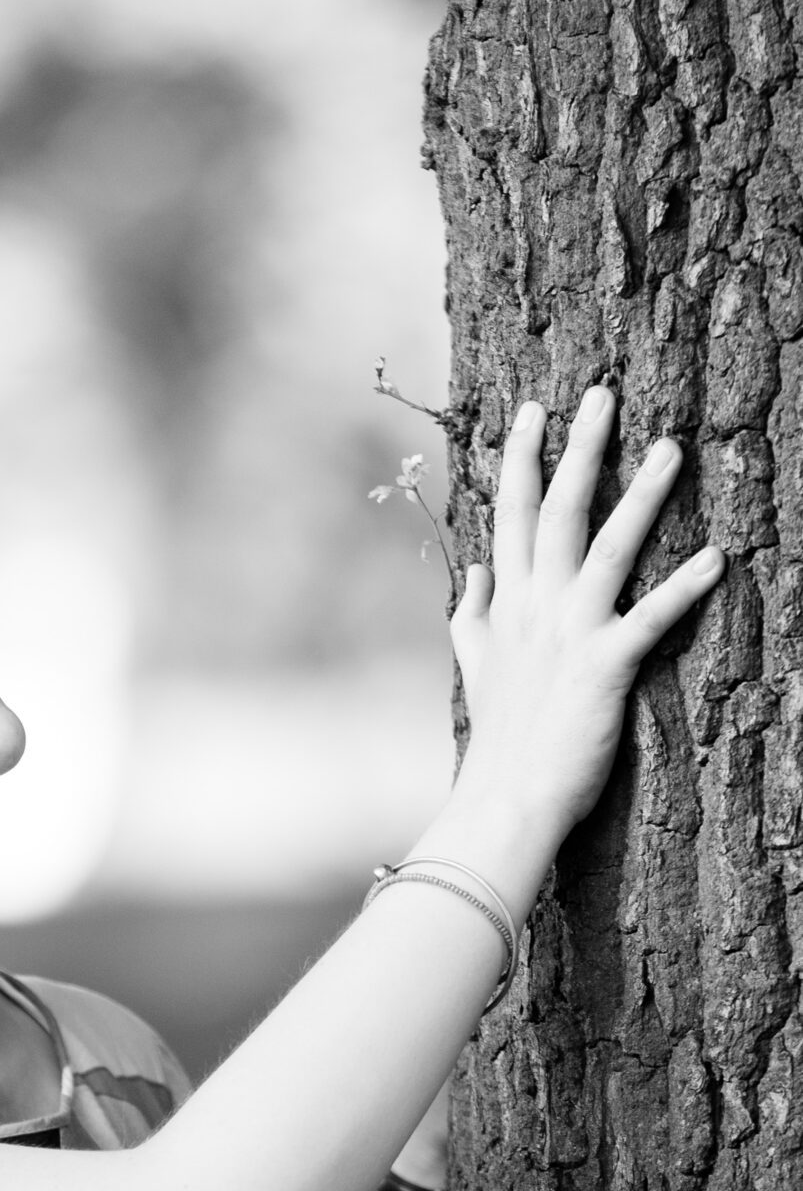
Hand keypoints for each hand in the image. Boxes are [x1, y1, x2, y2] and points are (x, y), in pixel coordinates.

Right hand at [449, 386, 722, 838]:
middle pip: (559, 510)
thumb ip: (472, 612)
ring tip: (673, 447)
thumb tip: (475, 569)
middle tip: (601, 395)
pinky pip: (650, 617)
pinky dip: (684, 586)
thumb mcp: (475, 664)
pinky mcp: (605, 665)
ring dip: (643, 495)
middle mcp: (536, 604)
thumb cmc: (500, 735)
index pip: (513, 514)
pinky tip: (718, 556)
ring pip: (608, 546)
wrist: (506, 794)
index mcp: (507, 601)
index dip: (522, 459)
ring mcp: (570, 631)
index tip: (535, 411)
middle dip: (580, 449)